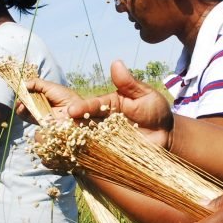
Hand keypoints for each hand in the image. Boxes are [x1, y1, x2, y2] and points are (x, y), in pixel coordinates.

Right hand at [17, 78, 81, 123]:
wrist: (75, 110)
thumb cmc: (66, 96)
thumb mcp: (50, 86)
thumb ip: (36, 84)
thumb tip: (22, 84)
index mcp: (43, 94)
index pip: (29, 92)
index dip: (23, 90)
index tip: (20, 88)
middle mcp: (39, 103)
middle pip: (25, 101)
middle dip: (20, 98)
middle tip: (20, 96)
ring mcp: (38, 113)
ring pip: (23, 109)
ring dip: (19, 105)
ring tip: (21, 102)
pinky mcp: (39, 122)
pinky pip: (27, 118)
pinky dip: (22, 112)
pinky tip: (22, 108)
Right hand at [27, 60, 173, 148]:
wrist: (166, 136)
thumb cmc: (155, 111)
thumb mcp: (145, 95)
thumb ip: (129, 83)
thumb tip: (116, 63)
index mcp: (105, 104)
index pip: (90, 105)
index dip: (81, 108)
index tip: (72, 110)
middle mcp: (99, 120)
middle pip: (80, 122)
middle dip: (68, 124)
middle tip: (55, 126)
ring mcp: (101, 138)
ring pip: (82, 139)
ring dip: (70, 141)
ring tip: (58, 143)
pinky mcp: (105, 154)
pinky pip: (90, 155)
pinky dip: (79, 157)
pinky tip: (67, 159)